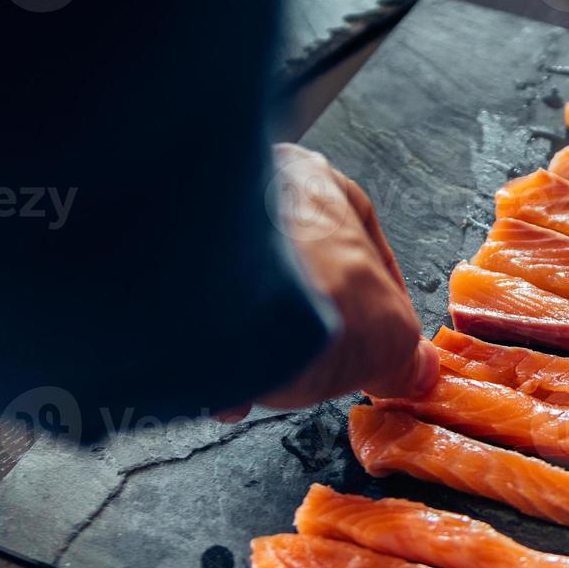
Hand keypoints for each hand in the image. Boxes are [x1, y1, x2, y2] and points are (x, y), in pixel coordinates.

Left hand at [216, 144, 436, 420]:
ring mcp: (197, 223)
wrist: (219, 315)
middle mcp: (252, 188)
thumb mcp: (389, 340)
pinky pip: (193, 317)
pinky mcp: (155, 267)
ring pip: (242, 300)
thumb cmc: (313, 303)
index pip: (361, 245)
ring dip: (256, 349)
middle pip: (297, 274)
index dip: (377, 308)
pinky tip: (220, 386)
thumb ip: (403, 355)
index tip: (376, 349)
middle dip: (308, 333)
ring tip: (259, 385)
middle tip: (316, 369)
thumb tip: (413, 370)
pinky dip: (210, 357)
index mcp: (316, 181)